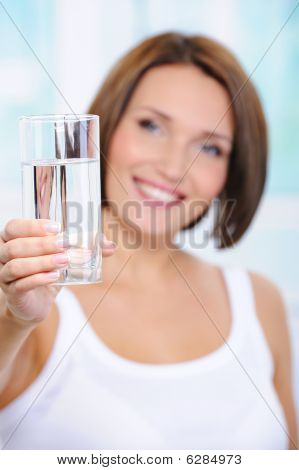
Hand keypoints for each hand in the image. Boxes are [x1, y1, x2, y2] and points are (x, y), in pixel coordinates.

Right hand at [0, 219, 115, 324]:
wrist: (35, 303)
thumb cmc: (47, 271)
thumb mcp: (64, 256)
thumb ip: (85, 248)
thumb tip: (111, 245)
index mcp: (12, 239)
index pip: (14, 227)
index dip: (32, 226)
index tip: (56, 228)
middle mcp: (3, 255)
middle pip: (16, 246)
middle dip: (42, 245)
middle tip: (65, 245)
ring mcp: (5, 275)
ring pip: (16, 265)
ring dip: (42, 262)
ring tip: (64, 261)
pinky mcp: (12, 293)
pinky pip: (21, 285)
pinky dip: (39, 279)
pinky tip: (55, 277)